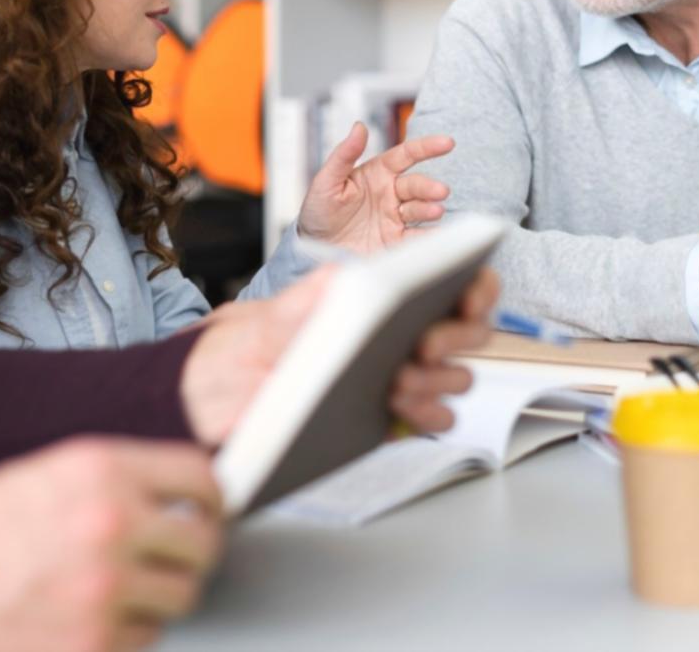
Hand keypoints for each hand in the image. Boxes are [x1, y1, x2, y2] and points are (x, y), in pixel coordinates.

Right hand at [0, 437, 221, 651]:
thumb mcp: (38, 481)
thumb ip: (109, 488)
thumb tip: (167, 506)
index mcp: (99, 469)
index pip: (197, 477)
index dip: (211, 497)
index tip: (211, 510)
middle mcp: (111, 524)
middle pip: (201, 545)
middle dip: (191, 555)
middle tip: (174, 560)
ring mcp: (106, 591)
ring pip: (178, 600)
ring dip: (157, 600)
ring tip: (109, 595)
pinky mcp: (93, 648)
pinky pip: (142, 642)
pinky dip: (122, 637)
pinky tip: (81, 623)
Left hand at [179, 265, 498, 445]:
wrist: (222, 392)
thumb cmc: (258, 340)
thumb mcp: (283, 306)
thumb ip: (323, 290)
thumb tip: (367, 278)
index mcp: (391, 297)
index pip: (458, 285)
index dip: (477, 286)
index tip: (468, 293)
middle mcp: (406, 336)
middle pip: (468, 333)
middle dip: (456, 336)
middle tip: (424, 343)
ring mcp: (405, 378)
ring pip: (456, 379)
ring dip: (439, 379)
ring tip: (399, 378)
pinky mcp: (393, 419)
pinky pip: (433, 420)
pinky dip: (426, 414)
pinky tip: (399, 406)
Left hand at [296, 123, 453, 253]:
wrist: (313, 249)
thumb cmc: (319, 212)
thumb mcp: (325, 181)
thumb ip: (344, 155)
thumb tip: (359, 127)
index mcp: (377, 174)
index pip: (406, 155)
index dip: (426, 147)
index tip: (446, 143)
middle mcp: (391, 194)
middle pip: (416, 185)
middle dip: (429, 187)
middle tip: (440, 191)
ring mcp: (395, 218)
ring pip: (419, 209)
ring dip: (430, 208)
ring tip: (436, 210)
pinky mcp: (395, 242)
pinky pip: (416, 237)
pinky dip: (429, 236)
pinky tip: (438, 233)